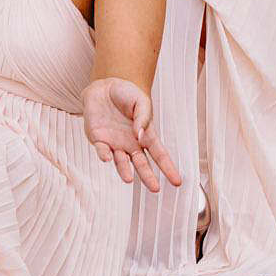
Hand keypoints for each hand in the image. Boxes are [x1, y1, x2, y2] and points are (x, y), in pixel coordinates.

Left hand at [80, 76, 182, 193]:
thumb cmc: (126, 94)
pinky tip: (107, 158)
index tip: (177, 181)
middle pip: (141, 163)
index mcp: (145, 135)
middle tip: (155, 188)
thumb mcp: (141, 102)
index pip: (159, 154)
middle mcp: (131, 143)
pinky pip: (101, 150)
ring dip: (124, 170)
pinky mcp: (98, 139)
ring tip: (129, 179)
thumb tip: (140, 135)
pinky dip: (104, 154)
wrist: (104, 86)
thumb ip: (143, 118)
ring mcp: (115, 143)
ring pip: (121, 161)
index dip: (168, 167)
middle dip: (148, 176)